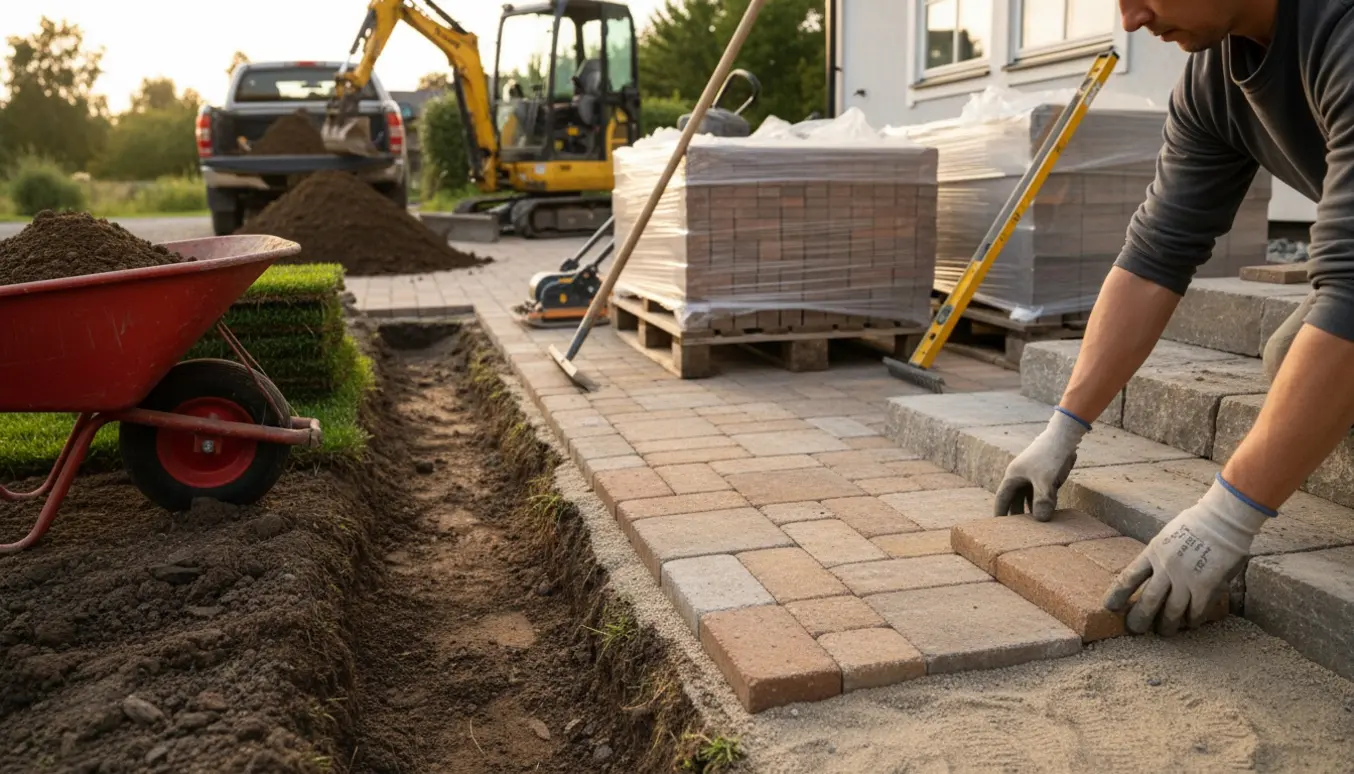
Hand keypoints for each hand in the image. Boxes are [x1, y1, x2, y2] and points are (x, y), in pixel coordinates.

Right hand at [993, 408, 1090, 520]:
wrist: (1065, 436)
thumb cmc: (1050, 456)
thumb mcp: (1045, 481)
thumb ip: (1042, 501)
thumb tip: (1040, 520)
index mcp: (1013, 476)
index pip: (1002, 499)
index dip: (1000, 513)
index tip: (999, 528)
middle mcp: (1020, 477)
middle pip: (1015, 500)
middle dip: (1017, 515)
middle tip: (1018, 533)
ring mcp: (1033, 476)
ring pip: (1029, 497)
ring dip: (1031, 510)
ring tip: (1034, 528)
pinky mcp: (1045, 475)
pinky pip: (1041, 493)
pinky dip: (1043, 503)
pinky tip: (1049, 513)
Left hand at [1103, 473, 1273, 635]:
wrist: (1222, 519)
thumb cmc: (1196, 524)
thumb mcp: (1167, 537)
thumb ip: (1159, 557)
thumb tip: (1152, 577)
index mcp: (1152, 552)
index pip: (1128, 578)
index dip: (1117, 595)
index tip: (1109, 607)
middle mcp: (1165, 567)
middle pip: (1147, 600)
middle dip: (1139, 618)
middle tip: (1134, 629)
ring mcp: (1186, 578)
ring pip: (1171, 611)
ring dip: (1167, 625)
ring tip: (1164, 632)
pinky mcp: (1206, 586)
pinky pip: (1196, 611)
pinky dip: (1192, 619)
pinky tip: (1190, 623)